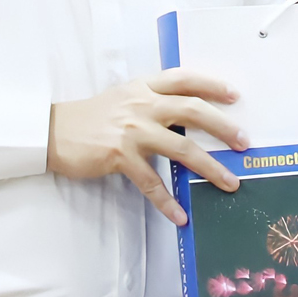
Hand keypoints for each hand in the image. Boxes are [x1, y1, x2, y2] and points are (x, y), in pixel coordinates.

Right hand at [48, 69, 246, 224]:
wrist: (53, 132)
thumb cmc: (90, 117)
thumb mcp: (123, 98)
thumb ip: (150, 100)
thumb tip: (185, 115)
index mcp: (144, 88)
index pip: (184, 80)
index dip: (212, 85)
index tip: (235, 95)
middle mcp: (142, 105)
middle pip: (193, 111)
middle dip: (223, 127)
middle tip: (244, 142)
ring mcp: (132, 131)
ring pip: (182, 149)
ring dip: (210, 168)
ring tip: (229, 183)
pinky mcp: (121, 156)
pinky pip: (151, 183)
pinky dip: (168, 202)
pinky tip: (181, 216)